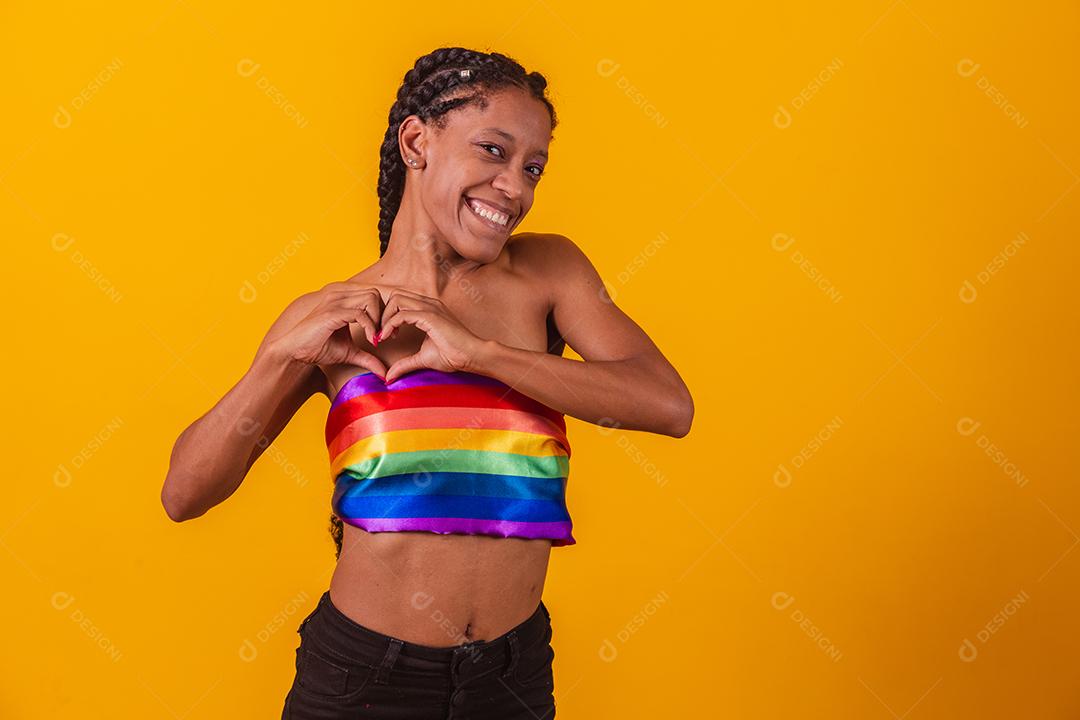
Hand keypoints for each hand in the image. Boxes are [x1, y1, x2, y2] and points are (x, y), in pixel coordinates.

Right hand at [272, 282, 388, 377]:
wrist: (294, 352)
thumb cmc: (318, 349)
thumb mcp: (350, 353)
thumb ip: (368, 358)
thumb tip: (386, 374)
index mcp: (344, 299)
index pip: (374, 295)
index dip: (384, 313)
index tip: (387, 334)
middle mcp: (340, 295)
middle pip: (375, 293)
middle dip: (385, 314)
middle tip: (385, 335)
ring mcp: (335, 302)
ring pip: (371, 298)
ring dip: (379, 319)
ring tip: (377, 338)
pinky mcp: (332, 313)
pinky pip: (360, 314)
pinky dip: (371, 327)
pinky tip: (372, 341)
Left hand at [377, 288, 486, 383]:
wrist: (472, 355)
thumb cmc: (454, 355)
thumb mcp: (423, 359)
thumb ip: (405, 364)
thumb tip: (389, 377)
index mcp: (428, 309)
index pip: (400, 302)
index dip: (388, 317)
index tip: (384, 336)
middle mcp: (428, 304)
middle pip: (395, 296)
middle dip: (383, 314)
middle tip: (381, 334)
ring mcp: (429, 307)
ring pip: (396, 300)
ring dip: (385, 317)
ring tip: (384, 336)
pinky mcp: (429, 316)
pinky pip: (401, 314)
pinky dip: (390, 325)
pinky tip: (388, 337)